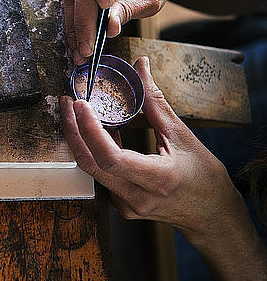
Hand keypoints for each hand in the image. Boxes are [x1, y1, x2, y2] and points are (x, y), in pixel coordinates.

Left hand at [59, 57, 243, 238]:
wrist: (211, 213)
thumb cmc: (203, 175)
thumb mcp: (183, 134)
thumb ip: (156, 101)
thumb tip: (141, 67)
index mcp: (159, 179)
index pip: (111, 158)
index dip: (90, 130)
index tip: (81, 105)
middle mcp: (138, 197)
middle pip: (91, 164)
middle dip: (73, 131)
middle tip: (68, 103)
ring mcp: (127, 205)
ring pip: (92, 170)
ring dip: (82, 139)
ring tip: (78, 112)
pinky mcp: (122, 206)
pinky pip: (100, 175)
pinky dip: (95, 151)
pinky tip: (97, 133)